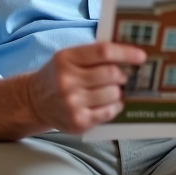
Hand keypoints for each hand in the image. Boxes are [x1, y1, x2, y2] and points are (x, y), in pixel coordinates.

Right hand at [27, 42, 145, 133]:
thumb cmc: (58, 75)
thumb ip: (93, 54)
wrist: (34, 101)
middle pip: (111, 74)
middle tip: (122, 75)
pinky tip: (107, 102)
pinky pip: (109, 112)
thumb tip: (129, 53)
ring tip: (111, 89)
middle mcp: (67, 81)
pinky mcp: (78, 122)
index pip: (103, 52)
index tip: (141, 56)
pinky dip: (114, 106)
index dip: (126, 53)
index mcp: (66, 59)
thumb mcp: (68, 57)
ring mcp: (72, 104)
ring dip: (118, 91)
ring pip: (113, 94)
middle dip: (122, 74)